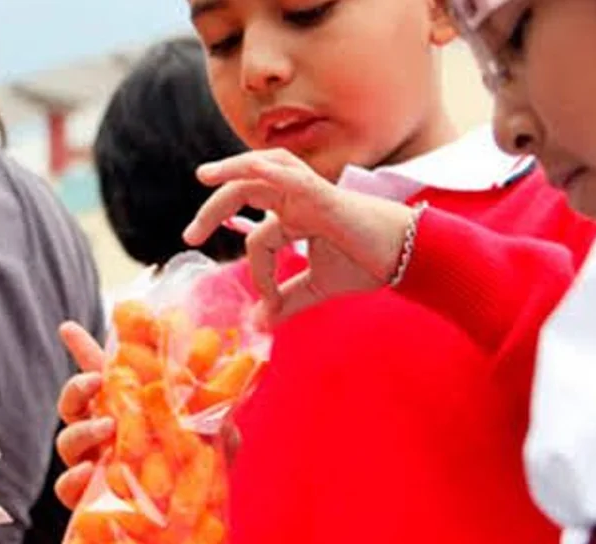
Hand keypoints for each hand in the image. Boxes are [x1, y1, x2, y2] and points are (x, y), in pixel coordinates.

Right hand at [53, 322, 247, 507]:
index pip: (100, 376)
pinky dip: (73, 478)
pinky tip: (88, 472)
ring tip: (106, 425)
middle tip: (96, 380)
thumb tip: (227, 414)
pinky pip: (66, 487)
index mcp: (125, 412)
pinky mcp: (86, 501)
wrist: (185, 533)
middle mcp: (102, 437)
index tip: (69, 327)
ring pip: (66, 441)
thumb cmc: (195, 479)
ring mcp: (91, 467)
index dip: (83, 349)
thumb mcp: (212, 445)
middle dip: (78, 388)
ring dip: (82, 429)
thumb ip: (217, 425)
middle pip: (73, 404)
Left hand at [183, 149, 417, 323]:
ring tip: (203, 177)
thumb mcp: (316, 288)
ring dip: (231, 170)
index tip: (268, 304)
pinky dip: (268, 169)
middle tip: (190, 236)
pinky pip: (292, 176)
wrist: (405, 257)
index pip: (258, 239)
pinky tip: (247, 169)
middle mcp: (298, 198)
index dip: (257, 273)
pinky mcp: (325, 195)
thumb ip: (287, 300)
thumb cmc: (366, 264)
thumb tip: (260, 322)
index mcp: (295, 216)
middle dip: (214, 210)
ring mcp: (310, 193)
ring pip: (261, 169)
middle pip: (246, 191)